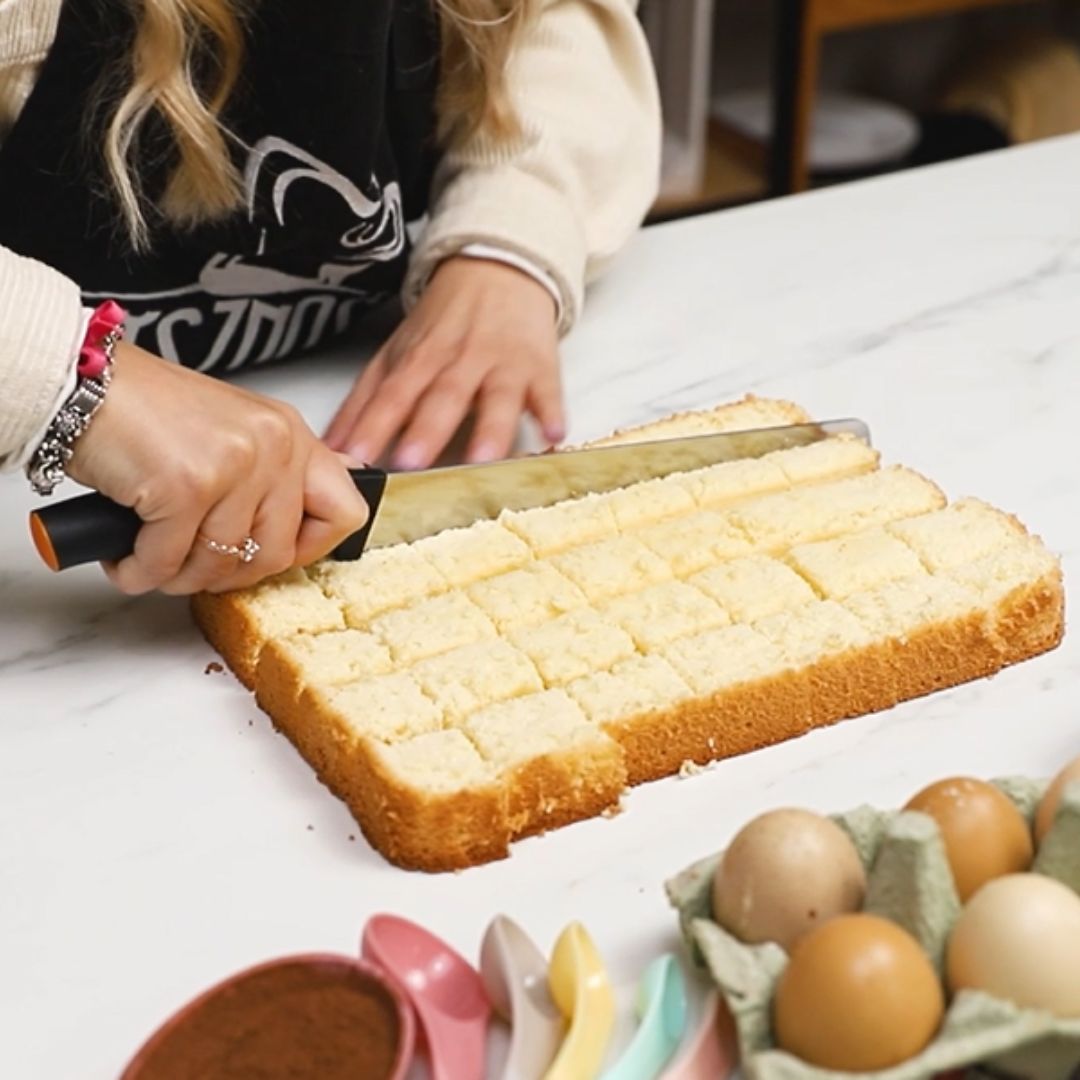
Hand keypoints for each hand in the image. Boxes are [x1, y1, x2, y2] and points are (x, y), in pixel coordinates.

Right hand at [68, 343, 368, 595]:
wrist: (82, 382)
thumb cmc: (147, 411)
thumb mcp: (235, 434)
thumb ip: (274, 475)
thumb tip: (309, 519)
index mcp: (292, 435)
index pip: (346, 512)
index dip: (309, 548)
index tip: (271, 554)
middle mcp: (274, 446)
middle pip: (278, 554)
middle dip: (228, 574)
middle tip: (191, 562)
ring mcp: (234, 466)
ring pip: (221, 564)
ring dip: (177, 575)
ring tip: (151, 556)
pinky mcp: (186, 487)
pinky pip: (167, 562)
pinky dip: (139, 571)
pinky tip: (125, 554)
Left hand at [324, 256, 564, 468]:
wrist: (500, 269)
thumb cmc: (444, 325)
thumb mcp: (398, 353)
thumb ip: (365, 401)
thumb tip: (330, 448)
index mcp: (420, 357)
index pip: (392, 394)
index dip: (372, 425)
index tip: (355, 457)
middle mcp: (460, 360)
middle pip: (441, 396)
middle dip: (425, 430)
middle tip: (409, 462)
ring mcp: (503, 364)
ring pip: (497, 398)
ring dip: (490, 429)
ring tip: (482, 459)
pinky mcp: (541, 368)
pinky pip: (549, 392)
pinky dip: (551, 412)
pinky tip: (552, 435)